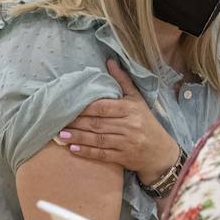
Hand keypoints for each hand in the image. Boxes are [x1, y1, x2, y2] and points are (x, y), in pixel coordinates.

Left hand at [55, 60, 180, 184]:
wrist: (160, 152)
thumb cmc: (146, 122)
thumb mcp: (137, 99)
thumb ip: (122, 81)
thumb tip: (109, 61)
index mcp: (131, 109)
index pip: (104, 107)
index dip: (85, 108)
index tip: (69, 106)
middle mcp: (129, 125)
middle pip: (98, 123)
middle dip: (77, 123)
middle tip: (59, 120)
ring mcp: (126, 143)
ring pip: (98, 139)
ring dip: (78, 137)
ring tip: (61, 135)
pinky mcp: (123, 158)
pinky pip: (102, 154)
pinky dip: (87, 152)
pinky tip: (73, 149)